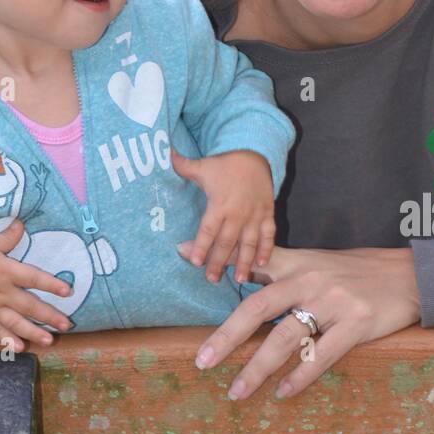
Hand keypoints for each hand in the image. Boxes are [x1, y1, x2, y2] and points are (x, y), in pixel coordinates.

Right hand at [0, 218, 74, 350]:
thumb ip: (7, 237)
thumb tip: (22, 223)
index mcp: (5, 271)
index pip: (33, 278)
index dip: (51, 284)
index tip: (68, 291)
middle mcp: (1, 291)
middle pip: (29, 305)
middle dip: (49, 315)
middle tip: (67, 324)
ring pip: (15, 322)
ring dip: (33, 332)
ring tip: (49, 340)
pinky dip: (8, 340)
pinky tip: (19, 348)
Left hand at [170, 146, 275, 283]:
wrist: (255, 154)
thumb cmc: (226, 164)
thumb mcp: (203, 165)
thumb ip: (182, 165)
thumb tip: (164, 153)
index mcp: (219, 204)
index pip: (208, 229)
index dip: (201, 245)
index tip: (194, 261)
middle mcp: (237, 213)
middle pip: (226, 242)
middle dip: (219, 262)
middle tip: (212, 279)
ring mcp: (254, 215)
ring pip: (249, 243)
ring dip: (245, 262)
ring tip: (240, 279)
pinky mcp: (267, 214)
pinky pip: (269, 234)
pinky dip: (266, 248)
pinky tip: (262, 263)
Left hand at [192, 246, 421, 400]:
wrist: (409, 275)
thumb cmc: (352, 272)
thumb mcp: (311, 260)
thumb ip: (269, 260)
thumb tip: (224, 258)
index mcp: (296, 265)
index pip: (251, 268)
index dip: (220, 271)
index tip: (186, 265)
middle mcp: (309, 280)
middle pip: (258, 308)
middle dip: (228, 337)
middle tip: (203, 363)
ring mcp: (334, 302)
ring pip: (287, 337)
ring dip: (259, 368)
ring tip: (237, 392)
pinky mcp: (357, 324)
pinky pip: (323, 355)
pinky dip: (301, 376)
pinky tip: (284, 393)